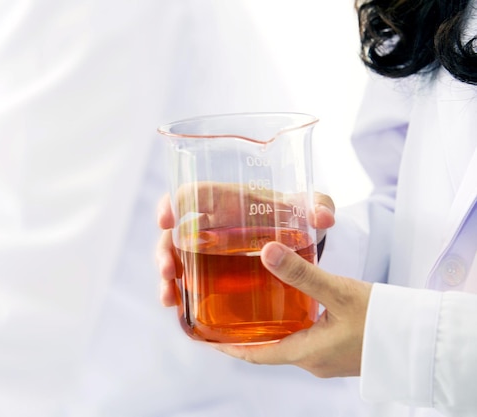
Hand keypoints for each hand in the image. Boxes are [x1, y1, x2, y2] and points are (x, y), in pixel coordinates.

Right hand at [155, 189, 335, 306]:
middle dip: (163, 250)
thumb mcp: (305, 209)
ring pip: (174, 257)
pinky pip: (185, 278)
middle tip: (167, 269)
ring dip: (166, 275)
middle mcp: (209, 222)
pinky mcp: (208, 269)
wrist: (292, 234)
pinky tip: (176, 307)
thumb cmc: (292, 214)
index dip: (172, 203)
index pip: (190, 194)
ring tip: (168, 297)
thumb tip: (323, 217)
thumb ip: (317, 206)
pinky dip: (177, 291)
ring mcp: (205, 247)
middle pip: (173, 231)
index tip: (166, 219)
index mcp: (225, 200)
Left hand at [214, 242, 371, 377]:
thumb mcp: (338, 292)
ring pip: (288, 345)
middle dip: (246, 337)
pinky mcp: (340, 351)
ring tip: (251, 310)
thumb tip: (266, 251)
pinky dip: (291, 328)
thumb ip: (302, 273)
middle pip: (269, 351)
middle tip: (225, 318)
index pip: (256, 355)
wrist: (422, 339)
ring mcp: (328, 359)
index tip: (206, 340)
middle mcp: (313, 361)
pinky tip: (292, 309)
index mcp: (306, 353)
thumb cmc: (383, 320)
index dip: (229, 348)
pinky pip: (307, 341)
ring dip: (269, 332)